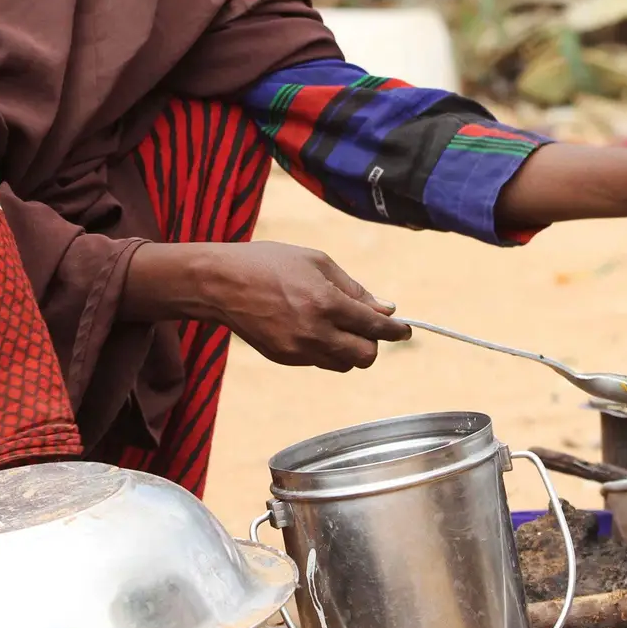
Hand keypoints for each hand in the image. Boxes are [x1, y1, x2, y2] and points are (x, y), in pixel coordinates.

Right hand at [125, 241, 409, 371]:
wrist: (221, 283)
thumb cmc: (270, 263)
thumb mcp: (317, 262)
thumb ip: (354, 288)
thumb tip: (386, 308)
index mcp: (326, 302)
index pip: (375, 327)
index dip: (396, 331)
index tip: (405, 331)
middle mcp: (315, 332)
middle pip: (365, 357)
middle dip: (373, 343)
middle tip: (367, 327)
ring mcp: (298, 350)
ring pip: (343, 365)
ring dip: (350, 349)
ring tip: (337, 326)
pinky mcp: (284, 359)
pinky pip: (319, 362)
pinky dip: (326, 350)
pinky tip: (313, 328)